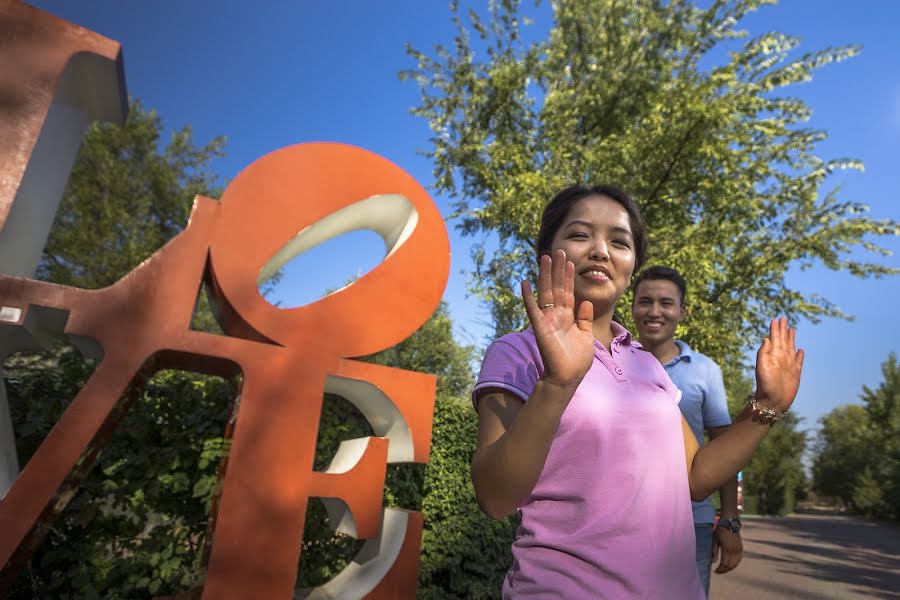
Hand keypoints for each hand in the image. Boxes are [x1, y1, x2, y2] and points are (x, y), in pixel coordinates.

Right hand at [521, 249, 594, 388]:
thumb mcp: (586, 335)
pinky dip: (528, 296)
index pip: (568, 292)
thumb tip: (585, 302)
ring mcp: (547, 320)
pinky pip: (532, 309)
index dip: (568, 276)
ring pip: (546, 292)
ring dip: (545, 275)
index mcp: (568, 317)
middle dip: (557, 269)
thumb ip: (585, 318)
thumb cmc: (577, 360)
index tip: (569, 260)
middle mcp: (556, 315)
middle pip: (556, 287)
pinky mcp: (540, 327)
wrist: (568, 377)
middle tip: (557, 251)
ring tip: (545, 257)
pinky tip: (524, 282)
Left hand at [712, 526, 742, 573]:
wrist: (730, 523)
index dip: (720, 569)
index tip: (716, 571)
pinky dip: (735, 563)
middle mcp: (734, 550)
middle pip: (731, 565)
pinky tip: (731, 564)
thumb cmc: (720, 531)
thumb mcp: (714, 540)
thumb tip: (713, 562)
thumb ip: (714, 551)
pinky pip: (739, 559)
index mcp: (727, 549)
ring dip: (730, 568)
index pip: (724, 563)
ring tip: (724, 569)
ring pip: (736, 563)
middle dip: (724, 570)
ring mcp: (739, 549)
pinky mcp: (741, 548)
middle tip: (719, 571)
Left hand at [754, 317, 803, 411]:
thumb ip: (763, 353)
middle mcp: (780, 358)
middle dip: (783, 329)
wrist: (773, 401)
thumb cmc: (765, 386)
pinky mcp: (796, 373)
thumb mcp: (761, 368)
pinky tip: (801, 350)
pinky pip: (799, 361)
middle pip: (783, 340)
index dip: (775, 329)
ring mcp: (788, 365)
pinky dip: (800, 355)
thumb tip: (766, 338)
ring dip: (791, 338)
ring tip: (792, 329)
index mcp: (772, 355)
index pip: (774, 338)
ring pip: (791, 348)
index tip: (776, 319)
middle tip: (783, 318)